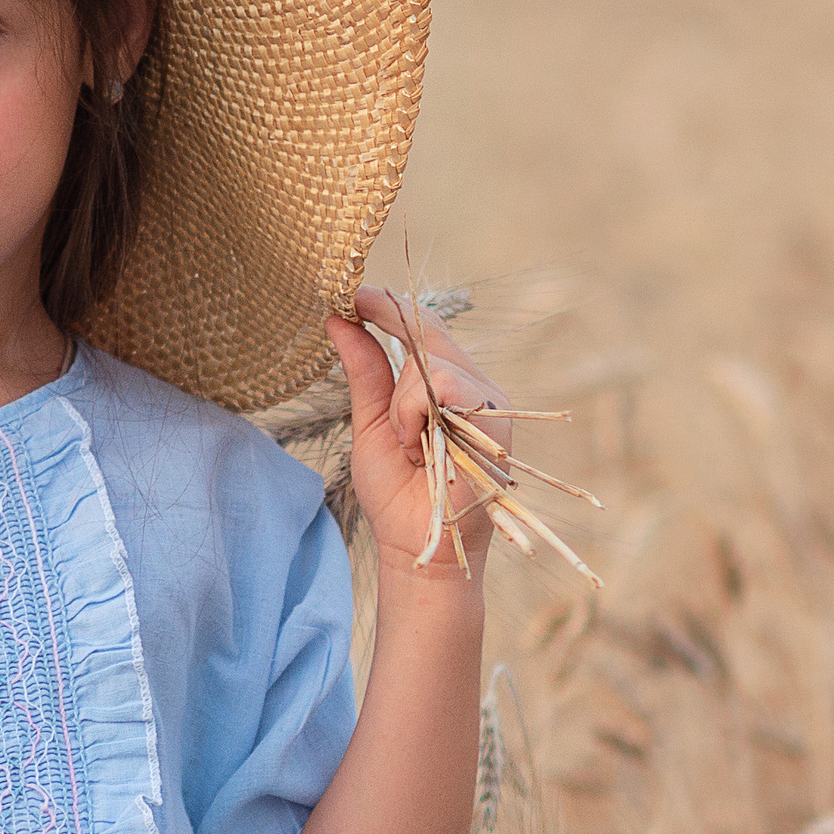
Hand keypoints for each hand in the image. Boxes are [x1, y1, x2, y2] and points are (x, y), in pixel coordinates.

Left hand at [325, 288, 509, 576]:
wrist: (415, 543)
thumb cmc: (395, 491)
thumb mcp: (371, 423)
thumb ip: (364, 372)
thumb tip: (339, 320)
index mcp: (445, 385)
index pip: (422, 328)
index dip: (389, 305)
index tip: (354, 290)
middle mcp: (472, 386)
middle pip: (429, 331)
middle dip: (390, 324)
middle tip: (356, 306)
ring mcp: (486, 402)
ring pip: (433, 361)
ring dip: (402, 401)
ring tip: (405, 444)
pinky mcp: (494, 421)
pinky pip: (445, 387)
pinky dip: (417, 414)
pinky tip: (417, 447)